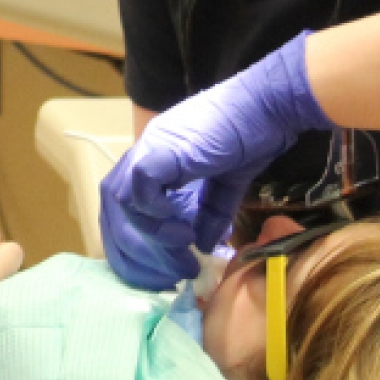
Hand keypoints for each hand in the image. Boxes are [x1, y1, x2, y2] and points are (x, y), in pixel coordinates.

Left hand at [99, 33, 329, 288]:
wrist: (268, 106)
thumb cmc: (251, 136)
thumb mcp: (226, 184)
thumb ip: (210, 213)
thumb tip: (203, 244)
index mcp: (153, 160)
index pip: (122, 205)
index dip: (134, 241)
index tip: (160, 268)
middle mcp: (143, 153)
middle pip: (111, 207)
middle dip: (132, 249)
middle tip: (166, 273)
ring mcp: (149, 149)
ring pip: (119, 200)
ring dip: (145, 235)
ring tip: (179, 251)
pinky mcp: (163, 149)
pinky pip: (140, 185)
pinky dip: (155, 212)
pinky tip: (181, 227)